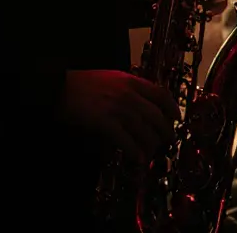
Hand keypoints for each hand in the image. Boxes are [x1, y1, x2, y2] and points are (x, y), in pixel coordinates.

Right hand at [61, 70, 179, 166]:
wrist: (60, 87)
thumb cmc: (83, 83)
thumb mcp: (113, 77)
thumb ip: (130, 88)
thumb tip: (143, 103)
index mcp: (132, 82)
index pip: (161, 95)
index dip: (173, 109)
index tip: (176, 119)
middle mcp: (129, 95)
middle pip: (157, 117)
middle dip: (165, 132)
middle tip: (167, 141)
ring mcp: (118, 109)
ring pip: (145, 131)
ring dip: (151, 145)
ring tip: (151, 153)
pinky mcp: (106, 123)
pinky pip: (127, 141)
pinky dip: (135, 152)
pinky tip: (138, 158)